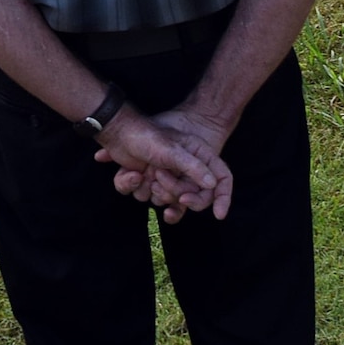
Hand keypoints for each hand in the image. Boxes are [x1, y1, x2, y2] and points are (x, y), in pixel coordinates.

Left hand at [96, 109, 231, 221]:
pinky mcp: (143, 181)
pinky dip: (131, 186)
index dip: (223, 198)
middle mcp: (182, 171)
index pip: (221, 181)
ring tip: (145, 171)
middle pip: (186, 198)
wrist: (120, 129)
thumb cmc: (150, 135)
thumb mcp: (174, 150)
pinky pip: (140, 195)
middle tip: (159, 174)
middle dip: (170, 191)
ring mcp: (162, 178)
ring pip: (161, 201)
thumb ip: (193, 167)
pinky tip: (130, 173)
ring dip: (149, 189)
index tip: (219, 214)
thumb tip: (211, 184)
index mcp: (196, 160)